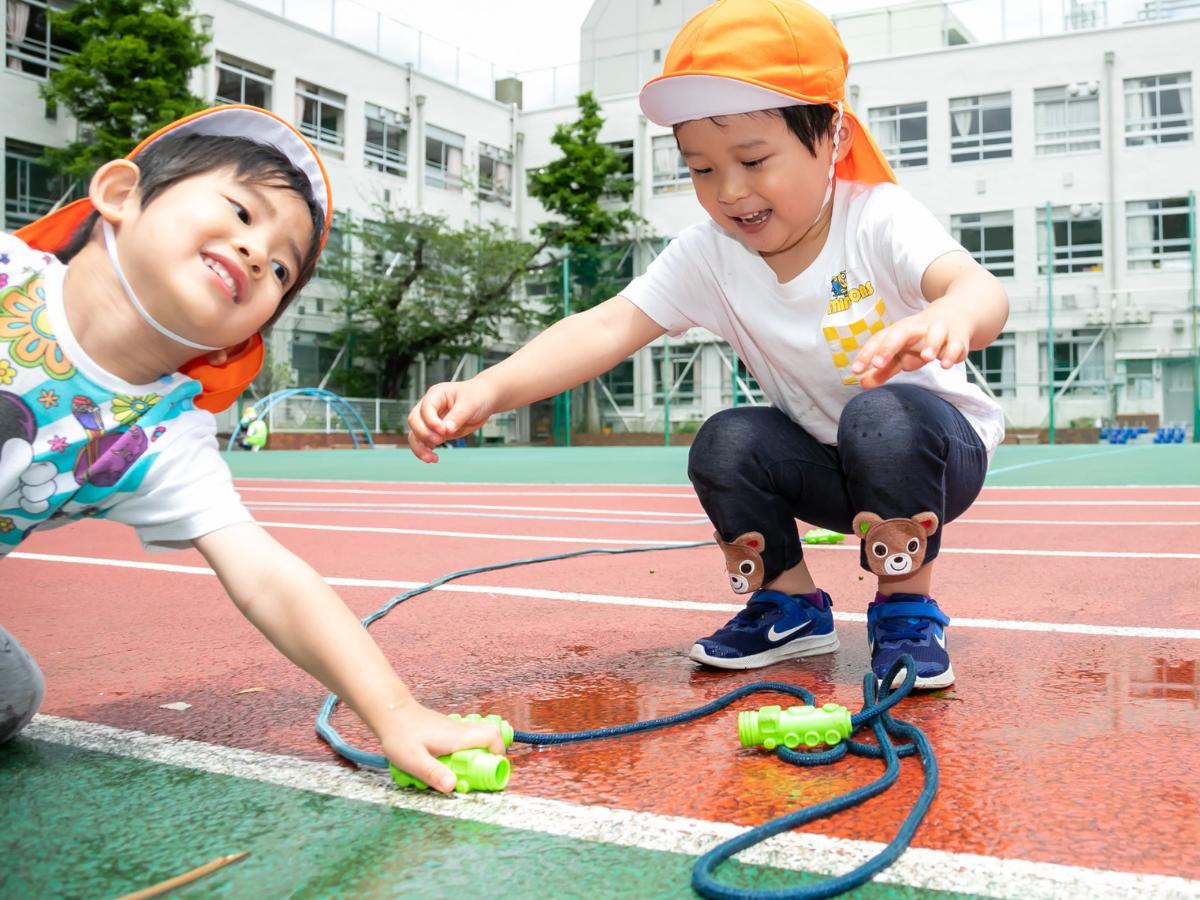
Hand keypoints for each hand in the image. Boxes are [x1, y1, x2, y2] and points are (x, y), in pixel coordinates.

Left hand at [377, 700, 506, 793]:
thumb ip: (433, 773)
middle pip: (488, 737)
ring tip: (461, 772)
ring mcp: (453, 728)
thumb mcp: (414, 760)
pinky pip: (463, 740)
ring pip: (476, 739)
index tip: (492, 769)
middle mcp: (460, 730)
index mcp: (457, 737)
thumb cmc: (400, 735)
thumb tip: (452, 787)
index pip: (492, 736)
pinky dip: (463, 752)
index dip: (499, 752)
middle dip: (490, 756)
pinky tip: (445, 762)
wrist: (389, 712)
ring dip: (476, 755)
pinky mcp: (445, 730)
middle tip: (477, 775)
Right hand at [406, 379, 496, 462]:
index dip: (431, 421)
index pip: (425, 409)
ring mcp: (432, 421)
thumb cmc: (477, 396)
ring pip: (415, 434)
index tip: (443, 431)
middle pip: (415, 421)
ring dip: (420, 447)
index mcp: (436, 395)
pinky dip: (425, 451)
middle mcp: (430, 407)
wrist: (485, 401)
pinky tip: (433, 459)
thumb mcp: (470, 404)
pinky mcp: (436, 432)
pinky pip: (424, 443)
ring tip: (431, 458)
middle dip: (423, 434)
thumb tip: (446, 430)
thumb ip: (457, 416)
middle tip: (439, 441)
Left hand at [850, 306, 970, 388]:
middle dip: (889, 346)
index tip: (855, 370)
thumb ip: (883, 369)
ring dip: (931, 344)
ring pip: (935, 332)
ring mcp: (939, 330)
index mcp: (899, 331)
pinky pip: (956, 343)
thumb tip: (861, 383)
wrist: (954, 316)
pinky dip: (952, 353)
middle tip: (877, 363)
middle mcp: (917, 328)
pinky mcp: (958, 337)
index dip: (866, 354)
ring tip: (926, 358)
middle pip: (901, 332)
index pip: (880, 339)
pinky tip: (947, 364)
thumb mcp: (901, 353)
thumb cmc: (921, 339)